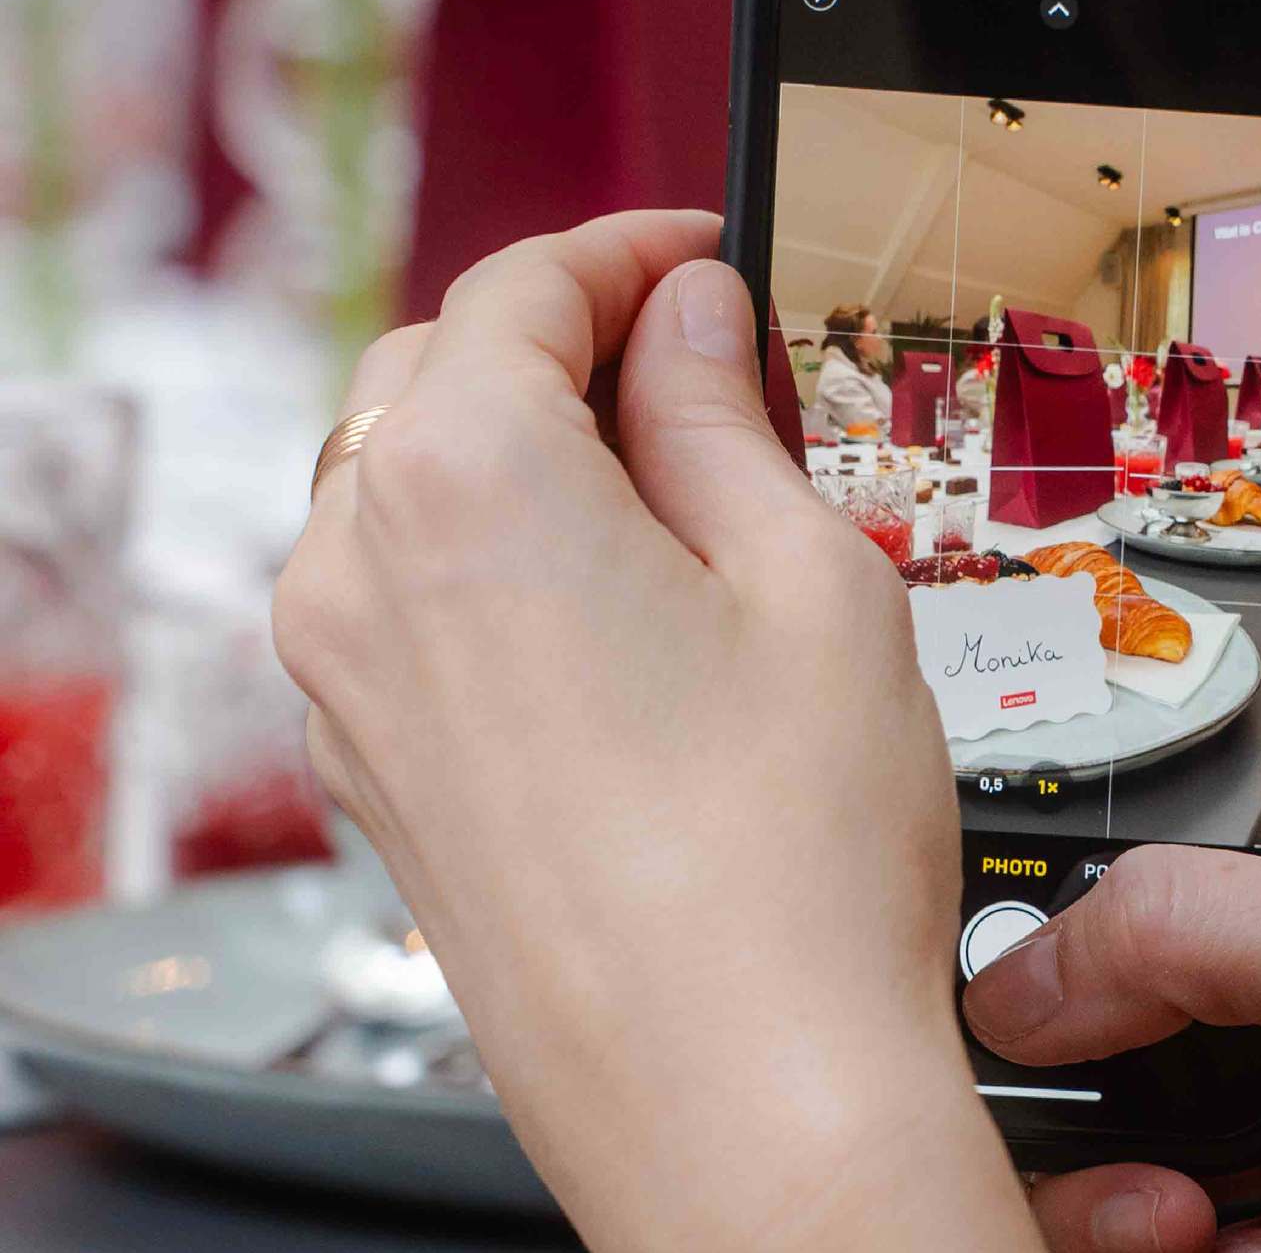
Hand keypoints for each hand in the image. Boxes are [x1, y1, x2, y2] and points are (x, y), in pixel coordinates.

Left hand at [273, 214, 1028, 1252]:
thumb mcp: (810, 574)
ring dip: (514, 446)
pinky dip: (481, 557)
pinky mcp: (367, 783)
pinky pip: (395, 604)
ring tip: (673, 487)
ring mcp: (346, 692)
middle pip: (437, 373)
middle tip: (700, 354)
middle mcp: (364, 576)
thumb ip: (722, 411)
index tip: (705, 256)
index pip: (522, 286)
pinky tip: (613, 603)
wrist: (740, 1114)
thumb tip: (687, 318)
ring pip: (399, 486)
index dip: (630, 249)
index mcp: (465, 483)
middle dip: (562, 338)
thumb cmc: (788, 869)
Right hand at [995, 692, 1260, 1252]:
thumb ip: (1219, 934)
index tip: (992, 955)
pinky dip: (1184, 1251)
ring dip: (1122, 1180)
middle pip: (1148, 985)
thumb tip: (1039, 961)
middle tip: (1037, 1113)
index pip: (1177, 799)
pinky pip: (1225, 1237)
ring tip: (1139, 1215)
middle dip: (1078, 1055)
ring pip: (1168, 1130)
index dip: (1076, 873)